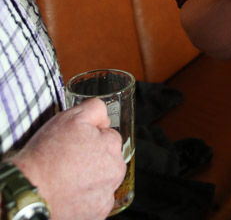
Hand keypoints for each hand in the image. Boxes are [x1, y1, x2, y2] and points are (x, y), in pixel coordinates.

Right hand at [11, 98, 125, 219]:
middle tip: (68, 162)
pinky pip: (91, 203)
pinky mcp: (95, 216)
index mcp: (112, 149)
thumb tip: (105, 116)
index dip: (90, 138)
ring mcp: (104, 199)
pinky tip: (67, 195)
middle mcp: (114, 175)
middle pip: (107, 161)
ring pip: (99, 183)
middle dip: (92, 159)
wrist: (29, 192)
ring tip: (65, 180)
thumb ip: (95, 109)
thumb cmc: (48, 156)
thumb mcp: (71, 118)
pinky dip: (82, 200)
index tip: (74, 144)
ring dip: (88, 181)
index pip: (108, 137)